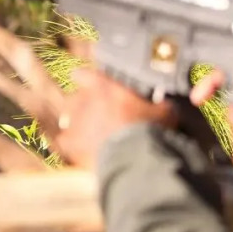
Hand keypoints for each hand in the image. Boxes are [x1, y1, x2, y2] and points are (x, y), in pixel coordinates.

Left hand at [45, 63, 178, 170]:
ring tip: (90, 135)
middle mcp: (84, 101)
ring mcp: (75, 122)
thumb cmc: (149, 130)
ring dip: (78, 124)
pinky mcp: (70, 143)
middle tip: (99, 116)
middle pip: (76, 98)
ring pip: (68, 118)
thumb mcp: (164, 113)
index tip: (88, 84)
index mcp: (103, 88)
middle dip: (84, 105)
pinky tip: (82, 152)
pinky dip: (72, 145)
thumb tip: (167, 106)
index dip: (85, 79)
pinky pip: (65, 141)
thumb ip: (161, 105)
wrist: (133, 157)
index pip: (84, 75)